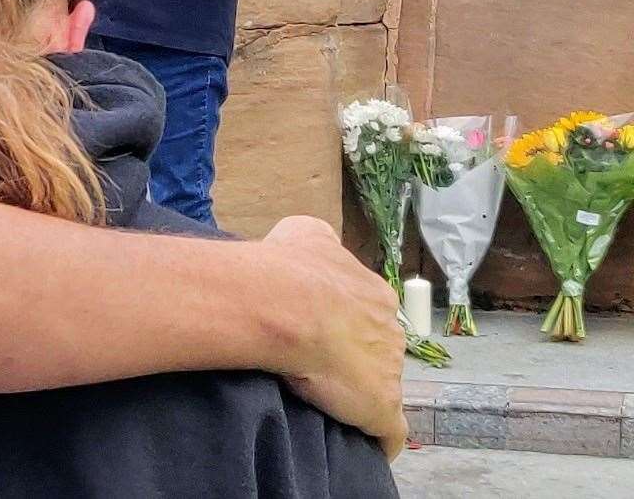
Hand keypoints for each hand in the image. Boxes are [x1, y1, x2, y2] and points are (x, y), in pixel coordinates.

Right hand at [260, 217, 407, 459]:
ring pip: (382, 385)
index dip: (345, 322)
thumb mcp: (304, 231)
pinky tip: (368, 444)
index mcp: (374, 293)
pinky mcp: (382, 409)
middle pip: (378, 348)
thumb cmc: (287, 267)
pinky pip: (389, 432)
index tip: (320, 327)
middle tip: (319, 361)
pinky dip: (381, 440)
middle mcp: (389, 328)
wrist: (285, 303)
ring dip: (361, 392)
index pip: (368, 312)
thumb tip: (319, 244)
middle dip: (357, 355)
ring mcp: (390, 370)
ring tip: (326, 397)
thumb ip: (320, 240)